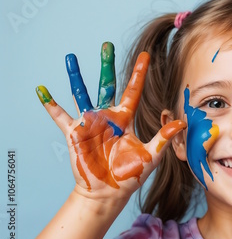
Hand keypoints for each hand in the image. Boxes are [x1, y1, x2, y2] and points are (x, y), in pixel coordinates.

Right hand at [36, 42, 185, 199]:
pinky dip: (51, 104)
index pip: (133, 90)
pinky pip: (60, 116)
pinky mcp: (75, 134)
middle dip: (107, 65)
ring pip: (82, 94)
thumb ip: (164, 137)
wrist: (110, 192)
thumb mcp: (151, 156)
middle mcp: (107, 116)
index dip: (139, 73)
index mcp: (125, 118)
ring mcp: (90, 123)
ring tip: (70, 58)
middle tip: (106, 45)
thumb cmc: (131, 175)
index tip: (145, 55)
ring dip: (76, 77)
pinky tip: (42, 90)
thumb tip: (182, 122)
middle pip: (107, 85)